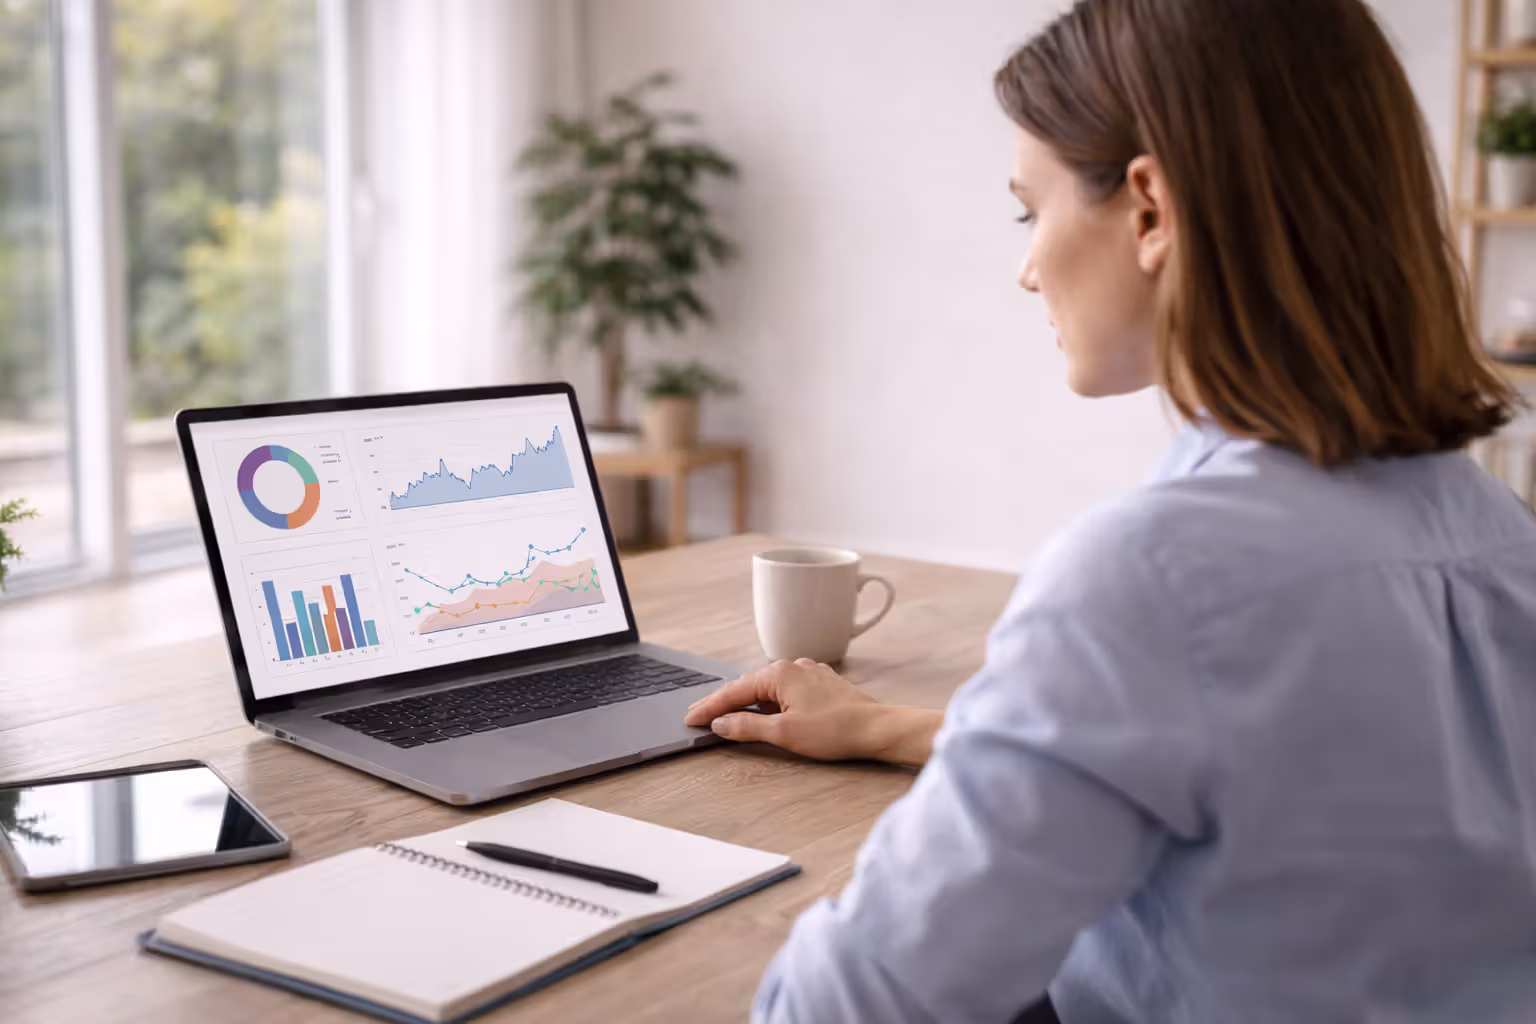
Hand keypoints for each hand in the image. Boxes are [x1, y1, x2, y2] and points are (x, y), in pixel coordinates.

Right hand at [683, 659, 939, 764]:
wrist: (875, 728)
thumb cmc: (834, 731)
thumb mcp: (783, 733)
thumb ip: (747, 727)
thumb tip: (721, 724)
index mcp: (778, 674)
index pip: (733, 692)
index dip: (710, 708)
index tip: (692, 719)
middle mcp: (791, 666)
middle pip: (748, 686)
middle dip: (724, 702)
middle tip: (701, 716)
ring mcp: (807, 673)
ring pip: (767, 687)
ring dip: (747, 701)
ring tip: (727, 714)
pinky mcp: (820, 683)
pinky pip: (785, 688)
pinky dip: (768, 700)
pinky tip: (765, 710)